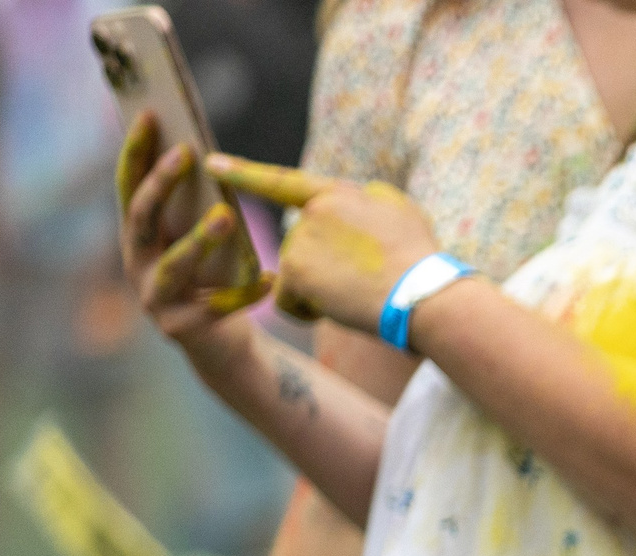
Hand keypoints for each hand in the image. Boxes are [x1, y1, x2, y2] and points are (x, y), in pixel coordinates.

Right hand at [116, 112, 268, 365]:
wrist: (223, 347)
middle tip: (186, 153)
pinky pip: (218, 307)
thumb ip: (198, 207)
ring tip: (227, 217)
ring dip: (199, 239)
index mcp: (139, 237)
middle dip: (161, 184)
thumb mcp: (204, 239)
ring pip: (174, 264)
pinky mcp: (183, 328)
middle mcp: (137, 264)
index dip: (136, 151)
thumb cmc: (215, 280)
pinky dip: (246, 294)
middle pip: (142, 219)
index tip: (151, 114)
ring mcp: (155, 298)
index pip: (129, 187)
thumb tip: (209, 155)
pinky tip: (269, 280)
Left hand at [207, 156, 438, 333]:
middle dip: (322, 271)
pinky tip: (340, 309)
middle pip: (300, 248)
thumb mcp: (401, 212)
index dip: (245, 172)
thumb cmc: (422, 262)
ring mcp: (302, 238)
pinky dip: (308, 312)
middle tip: (364, 282)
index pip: (283, 182)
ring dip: (320, 294)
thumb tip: (353, 199)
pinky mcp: (295, 269)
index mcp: (338, 193)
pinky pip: (287, 300)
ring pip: (296, 276)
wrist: (424, 294)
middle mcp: (313, 210)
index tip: (211, 163)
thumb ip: (367, 201)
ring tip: (358, 295)